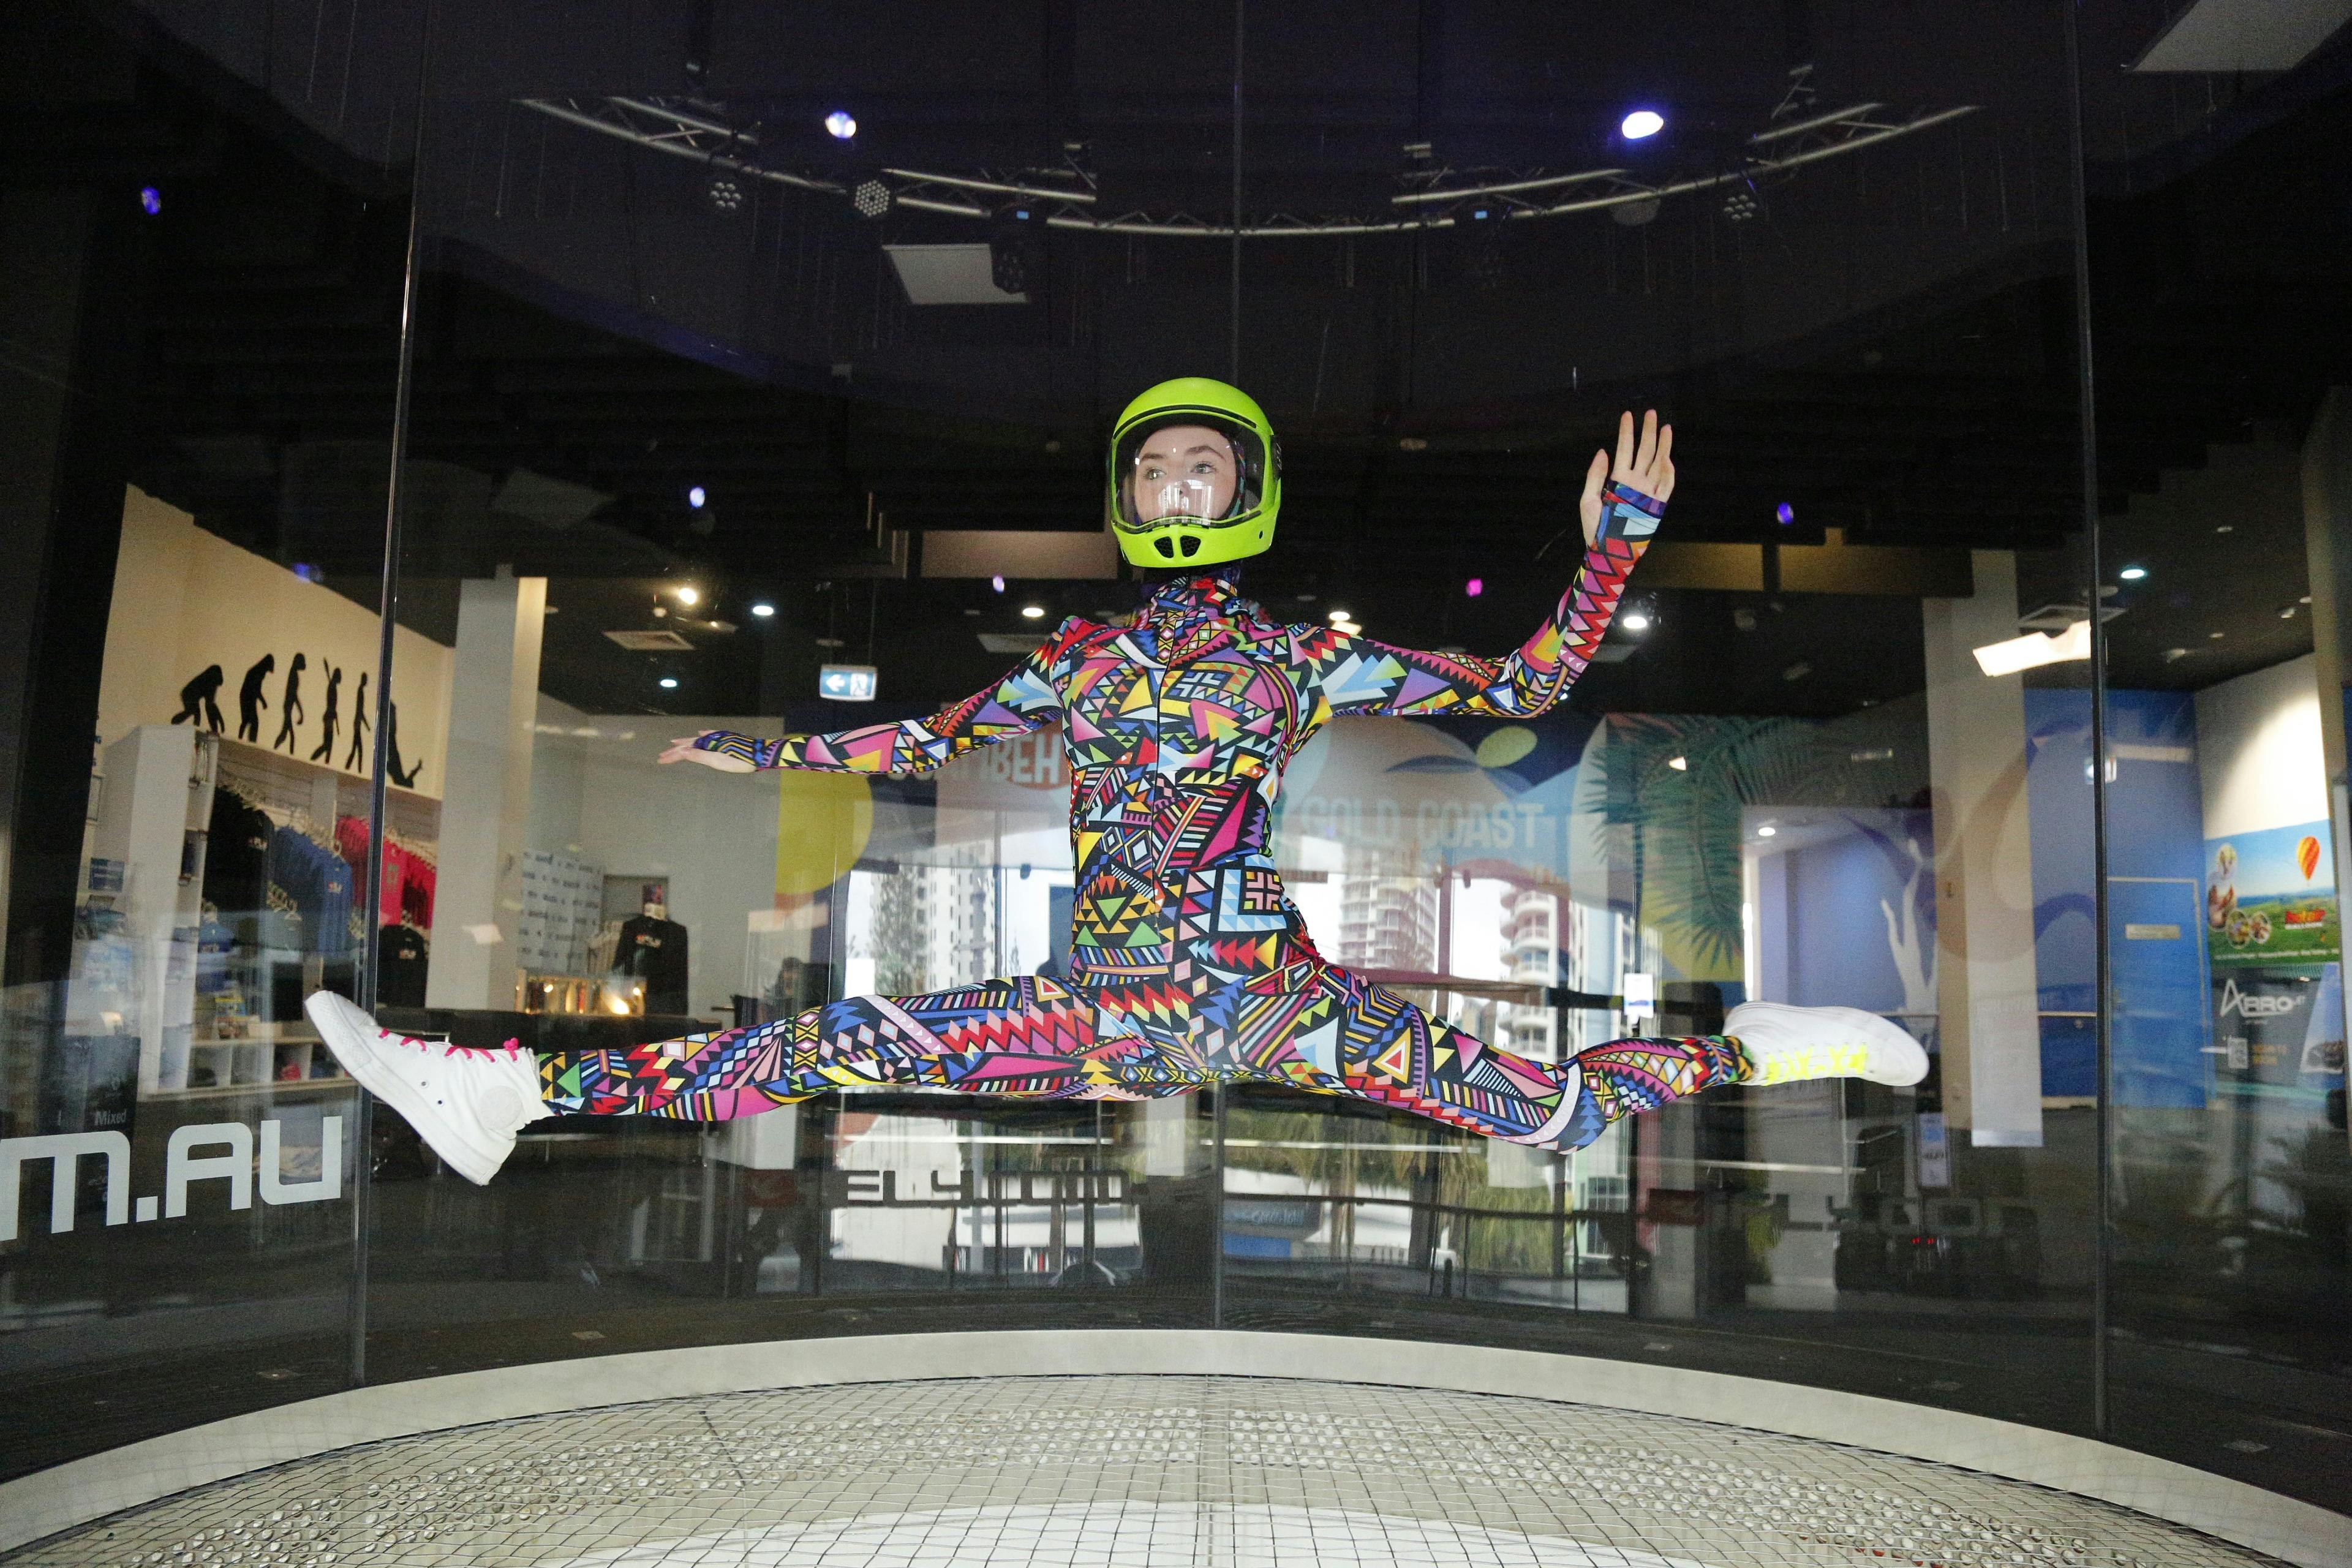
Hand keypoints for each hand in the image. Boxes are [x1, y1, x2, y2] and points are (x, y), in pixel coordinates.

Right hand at [659, 733, 757, 772]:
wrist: (761, 754)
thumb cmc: (740, 760)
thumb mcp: (718, 761)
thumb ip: (700, 756)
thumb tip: (682, 751)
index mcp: (707, 745)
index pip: (685, 751)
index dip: (673, 756)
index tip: (661, 759)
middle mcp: (711, 738)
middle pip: (689, 744)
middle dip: (676, 750)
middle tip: (663, 754)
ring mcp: (719, 737)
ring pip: (698, 740)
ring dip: (686, 742)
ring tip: (676, 742)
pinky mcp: (727, 738)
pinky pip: (710, 735)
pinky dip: (702, 736)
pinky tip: (701, 734)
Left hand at [1578, 408, 1674, 548]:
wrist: (1608, 553)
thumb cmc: (1595, 529)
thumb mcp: (1588, 500)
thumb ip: (1595, 476)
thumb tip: (1602, 451)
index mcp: (1618, 480)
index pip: (1624, 450)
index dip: (1626, 432)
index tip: (1627, 415)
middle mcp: (1635, 483)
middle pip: (1644, 452)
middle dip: (1648, 432)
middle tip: (1651, 413)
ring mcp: (1647, 493)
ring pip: (1658, 464)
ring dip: (1662, 446)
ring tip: (1665, 427)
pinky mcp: (1656, 506)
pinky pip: (1666, 486)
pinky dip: (1668, 473)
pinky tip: (1667, 457)